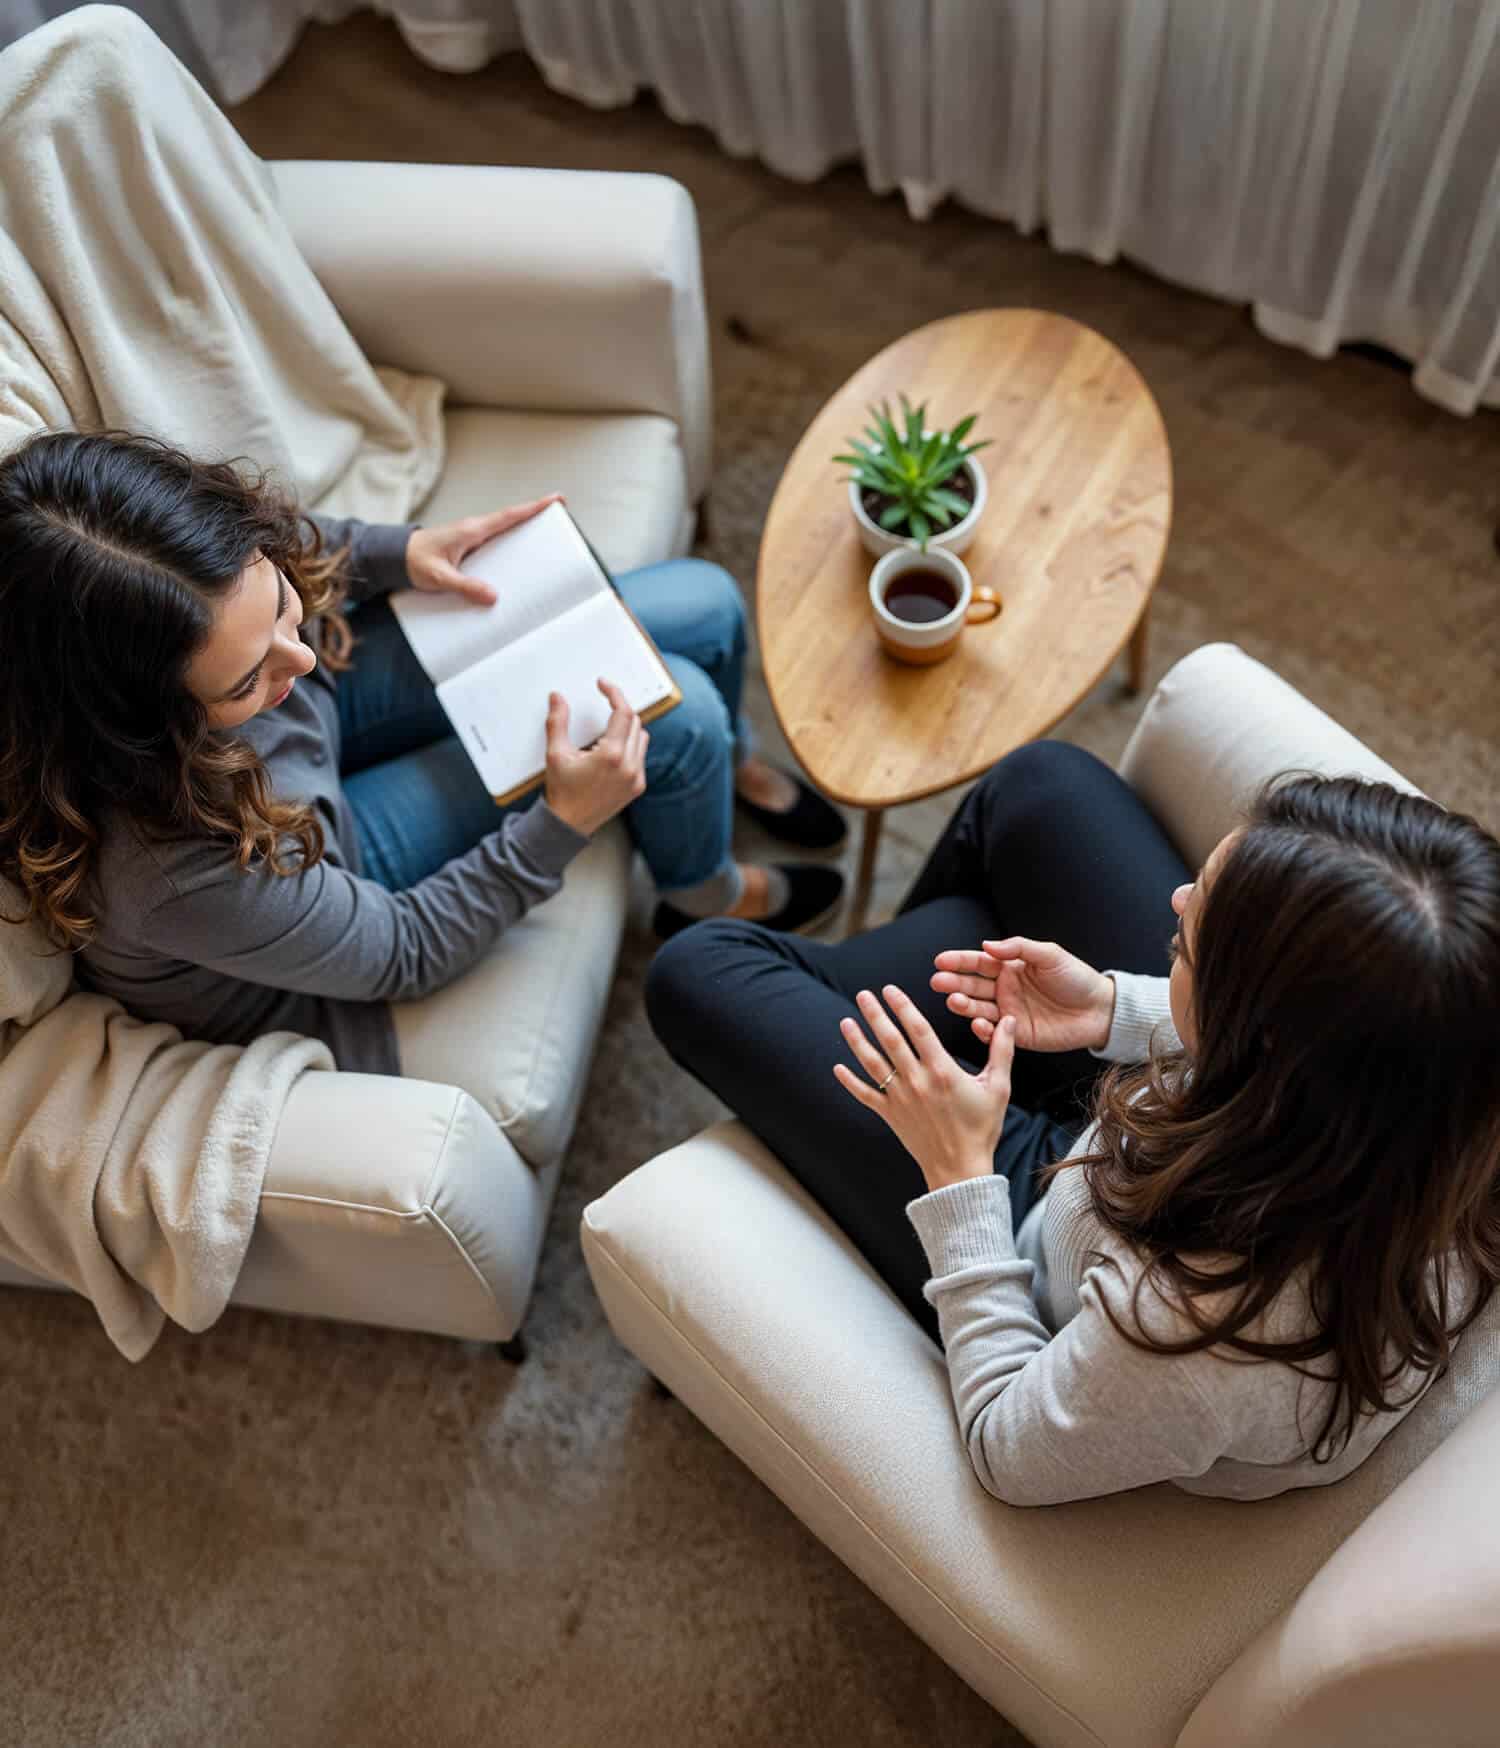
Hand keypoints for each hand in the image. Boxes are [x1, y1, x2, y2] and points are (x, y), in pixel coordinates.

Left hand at [405, 495, 563, 604]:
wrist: (393, 556)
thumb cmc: (413, 562)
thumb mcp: (439, 577)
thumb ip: (465, 586)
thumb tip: (493, 597)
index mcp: (471, 530)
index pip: (509, 516)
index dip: (533, 508)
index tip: (555, 499)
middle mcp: (474, 529)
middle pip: (512, 519)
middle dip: (536, 515)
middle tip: (559, 514)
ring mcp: (471, 536)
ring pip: (504, 529)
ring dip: (523, 529)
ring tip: (544, 535)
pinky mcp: (467, 546)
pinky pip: (495, 541)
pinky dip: (509, 542)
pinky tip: (516, 555)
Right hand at [543, 680, 647, 836]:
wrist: (568, 825)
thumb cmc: (561, 792)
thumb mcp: (555, 754)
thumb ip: (557, 722)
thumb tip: (558, 698)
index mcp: (612, 756)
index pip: (623, 713)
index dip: (614, 693)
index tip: (604, 685)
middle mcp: (630, 767)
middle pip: (635, 723)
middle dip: (619, 710)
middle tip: (603, 704)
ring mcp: (636, 778)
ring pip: (641, 738)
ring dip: (627, 728)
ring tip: (606, 729)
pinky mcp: (637, 787)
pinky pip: (641, 756)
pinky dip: (630, 746)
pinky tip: (611, 750)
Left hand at [834, 984, 1016, 1193]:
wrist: (961, 1168)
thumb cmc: (982, 1128)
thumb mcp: (998, 1088)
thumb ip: (1002, 1051)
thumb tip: (1009, 1019)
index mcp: (942, 1070)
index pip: (918, 1029)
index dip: (903, 1006)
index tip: (889, 989)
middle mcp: (917, 1081)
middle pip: (891, 1040)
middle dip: (875, 1015)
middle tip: (863, 995)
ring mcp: (900, 1098)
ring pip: (873, 1064)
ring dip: (857, 1041)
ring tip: (846, 1021)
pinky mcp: (890, 1115)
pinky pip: (865, 1095)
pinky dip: (850, 1081)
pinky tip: (837, 1067)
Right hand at [931, 937, 1114, 1053]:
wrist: (1101, 1010)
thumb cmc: (1077, 978)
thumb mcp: (1049, 955)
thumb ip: (1018, 948)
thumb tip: (986, 945)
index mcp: (1010, 968)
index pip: (979, 963)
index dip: (959, 961)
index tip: (940, 961)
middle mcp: (1005, 990)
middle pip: (973, 985)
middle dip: (954, 983)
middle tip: (938, 982)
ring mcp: (1009, 1012)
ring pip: (979, 1008)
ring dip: (964, 1005)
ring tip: (954, 1001)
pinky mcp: (1017, 1034)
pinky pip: (994, 1032)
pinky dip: (983, 1029)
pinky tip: (978, 1023)